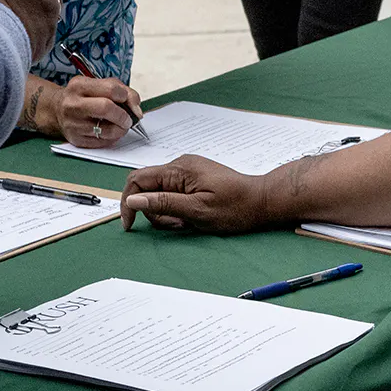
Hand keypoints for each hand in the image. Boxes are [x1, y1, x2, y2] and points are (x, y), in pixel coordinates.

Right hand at [57, 74, 143, 147]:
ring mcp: (72, 123)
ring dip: (120, 130)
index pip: (111, 89)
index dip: (125, 97)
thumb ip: (124, 92)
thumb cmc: (85, 96)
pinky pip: (102, 142)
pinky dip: (112, 138)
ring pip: (106, 130)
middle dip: (123, 115)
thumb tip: (137, 110)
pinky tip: (110, 132)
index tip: (127, 101)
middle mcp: (73, 104)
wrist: (58, 110)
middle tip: (128, 119)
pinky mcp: (76, 139)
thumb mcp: (100, 85)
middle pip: (106, 108)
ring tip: (121, 126)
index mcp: (79, 85)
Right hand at [118, 156, 271, 233]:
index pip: (138, 180)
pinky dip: (175, 209)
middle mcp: (180, 165)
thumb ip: (163, 204)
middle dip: (153, 211)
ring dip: (166, 213)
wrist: (261, 201)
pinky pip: (172, 193)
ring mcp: (187, 171)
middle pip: (147, 188)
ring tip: (187, 223)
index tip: (130, 224)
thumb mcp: (197, 211)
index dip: (129, 202)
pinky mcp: (193, 179)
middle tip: (175, 225)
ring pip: (159, 193)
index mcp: (179, 169)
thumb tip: (133, 200)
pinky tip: (190, 217)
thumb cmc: (235, 207)